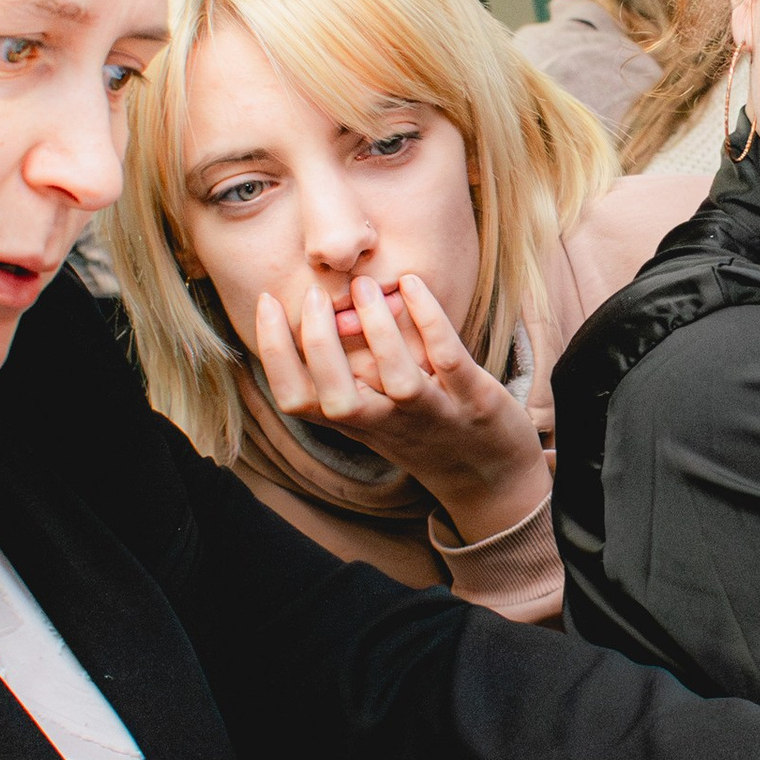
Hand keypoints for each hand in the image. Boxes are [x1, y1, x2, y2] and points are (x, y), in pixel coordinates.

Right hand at [255, 272, 549, 544]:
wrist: (491, 476)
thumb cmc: (422, 429)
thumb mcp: (374, 408)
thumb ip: (345, 370)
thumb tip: (310, 310)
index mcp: (355, 422)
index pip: (296, 400)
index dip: (274, 354)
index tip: (267, 302)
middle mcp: (387, 424)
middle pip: (337, 399)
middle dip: (318, 345)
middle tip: (316, 294)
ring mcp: (434, 415)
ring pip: (398, 380)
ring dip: (378, 330)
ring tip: (363, 285)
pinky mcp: (476, 402)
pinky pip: (450, 360)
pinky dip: (430, 320)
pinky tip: (412, 284)